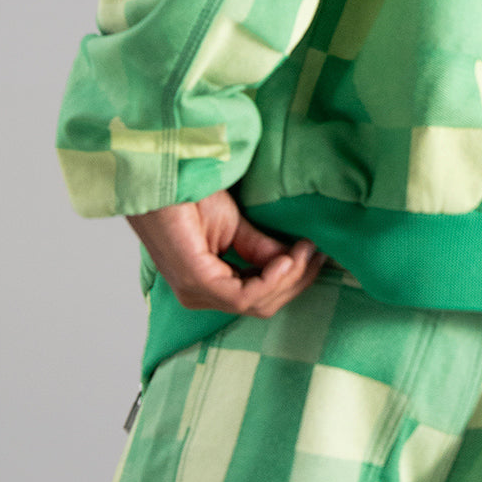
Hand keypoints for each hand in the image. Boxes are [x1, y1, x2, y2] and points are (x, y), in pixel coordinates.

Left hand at [126, 190, 326, 317]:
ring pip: (255, 303)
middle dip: (296, 281)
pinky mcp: (195, 280)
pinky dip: (271, 279)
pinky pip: (242, 295)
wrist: (162, 176)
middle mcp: (200, 296)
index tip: (316, 253)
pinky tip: (287, 259)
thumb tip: (295, 261)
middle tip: (319, 253)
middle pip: (262, 305)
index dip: (292, 280)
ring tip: (306, 251)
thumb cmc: (188, 195)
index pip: (258, 298)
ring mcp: (196, 291)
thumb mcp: (235, 224)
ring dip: (288, 278)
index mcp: (208, 285)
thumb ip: (260, 248)